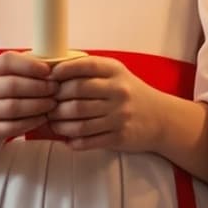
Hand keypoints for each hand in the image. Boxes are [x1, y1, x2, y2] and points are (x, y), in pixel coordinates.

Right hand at [0, 52, 61, 148]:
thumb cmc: (5, 94)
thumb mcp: (11, 76)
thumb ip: (29, 67)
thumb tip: (55, 62)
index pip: (7, 61)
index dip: (30, 65)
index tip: (49, 71)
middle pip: (12, 85)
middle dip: (39, 87)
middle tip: (56, 89)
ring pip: (12, 107)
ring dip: (37, 105)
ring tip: (52, 104)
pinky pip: (11, 127)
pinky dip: (31, 122)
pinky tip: (43, 119)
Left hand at [39, 55, 158, 151]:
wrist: (160, 118)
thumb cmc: (130, 93)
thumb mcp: (115, 74)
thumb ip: (89, 70)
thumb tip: (53, 69)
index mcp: (115, 72)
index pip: (84, 66)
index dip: (62, 71)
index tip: (48, 77)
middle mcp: (118, 92)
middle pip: (76, 95)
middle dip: (56, 101)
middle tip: (46, 105)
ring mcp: (119, 116)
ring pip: (79, 121)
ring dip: (60, 124)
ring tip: (53, 122)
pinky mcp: (119, 136)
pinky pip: (89, 140)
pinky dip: (74, 141)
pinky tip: (67, 138)